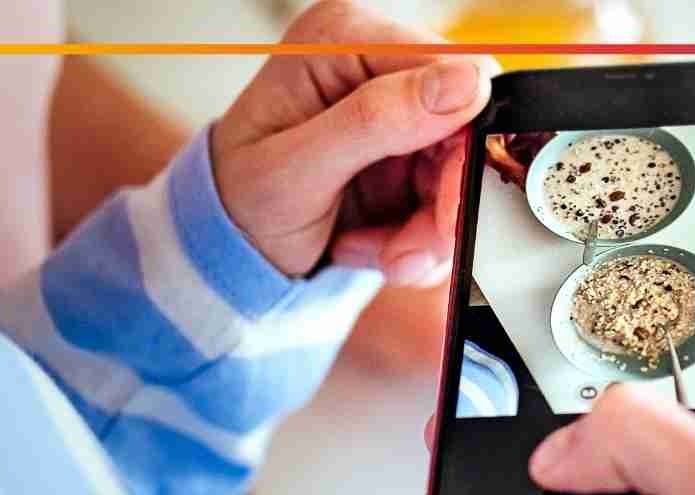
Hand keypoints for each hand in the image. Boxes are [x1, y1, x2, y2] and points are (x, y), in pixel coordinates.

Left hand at [210, 2, 499, 281]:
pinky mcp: (409, 155)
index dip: (462, 145)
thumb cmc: (239, 200)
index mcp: (344, 39)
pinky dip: (418, 239)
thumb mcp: (297, 167)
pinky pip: (447, 200)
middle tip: (407, 255)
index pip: (450, 71)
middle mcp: (375, 65)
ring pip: (462, 174)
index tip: (445, 210)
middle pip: (466, 129)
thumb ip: (376, 119)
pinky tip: (373, 246)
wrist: (228, 249)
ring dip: (428, 233)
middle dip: (442, 204)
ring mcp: (396, 112)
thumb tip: (464, 84)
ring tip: (380, 256)